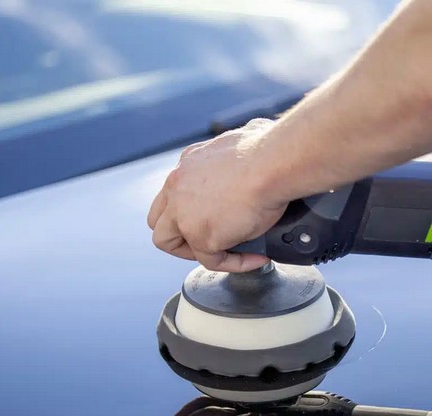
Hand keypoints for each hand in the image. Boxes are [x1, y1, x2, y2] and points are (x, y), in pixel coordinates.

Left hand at [148, 118, 286, 271]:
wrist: (273, 163)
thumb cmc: (267, 149)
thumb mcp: (245, 137)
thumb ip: (242, 146)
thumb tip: (256, 135)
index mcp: (188, 164)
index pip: (174, 193)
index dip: (189, 208)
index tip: (214, 214)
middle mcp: (178, 186)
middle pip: (159, 219)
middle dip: (179, 232)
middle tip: (210, 238)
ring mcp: (184, 214)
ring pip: (168, 242)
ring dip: (193, 252)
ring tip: (225, 253)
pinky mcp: (201, 236)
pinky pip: (211, 261)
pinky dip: (234, 263)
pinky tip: (255, 258)